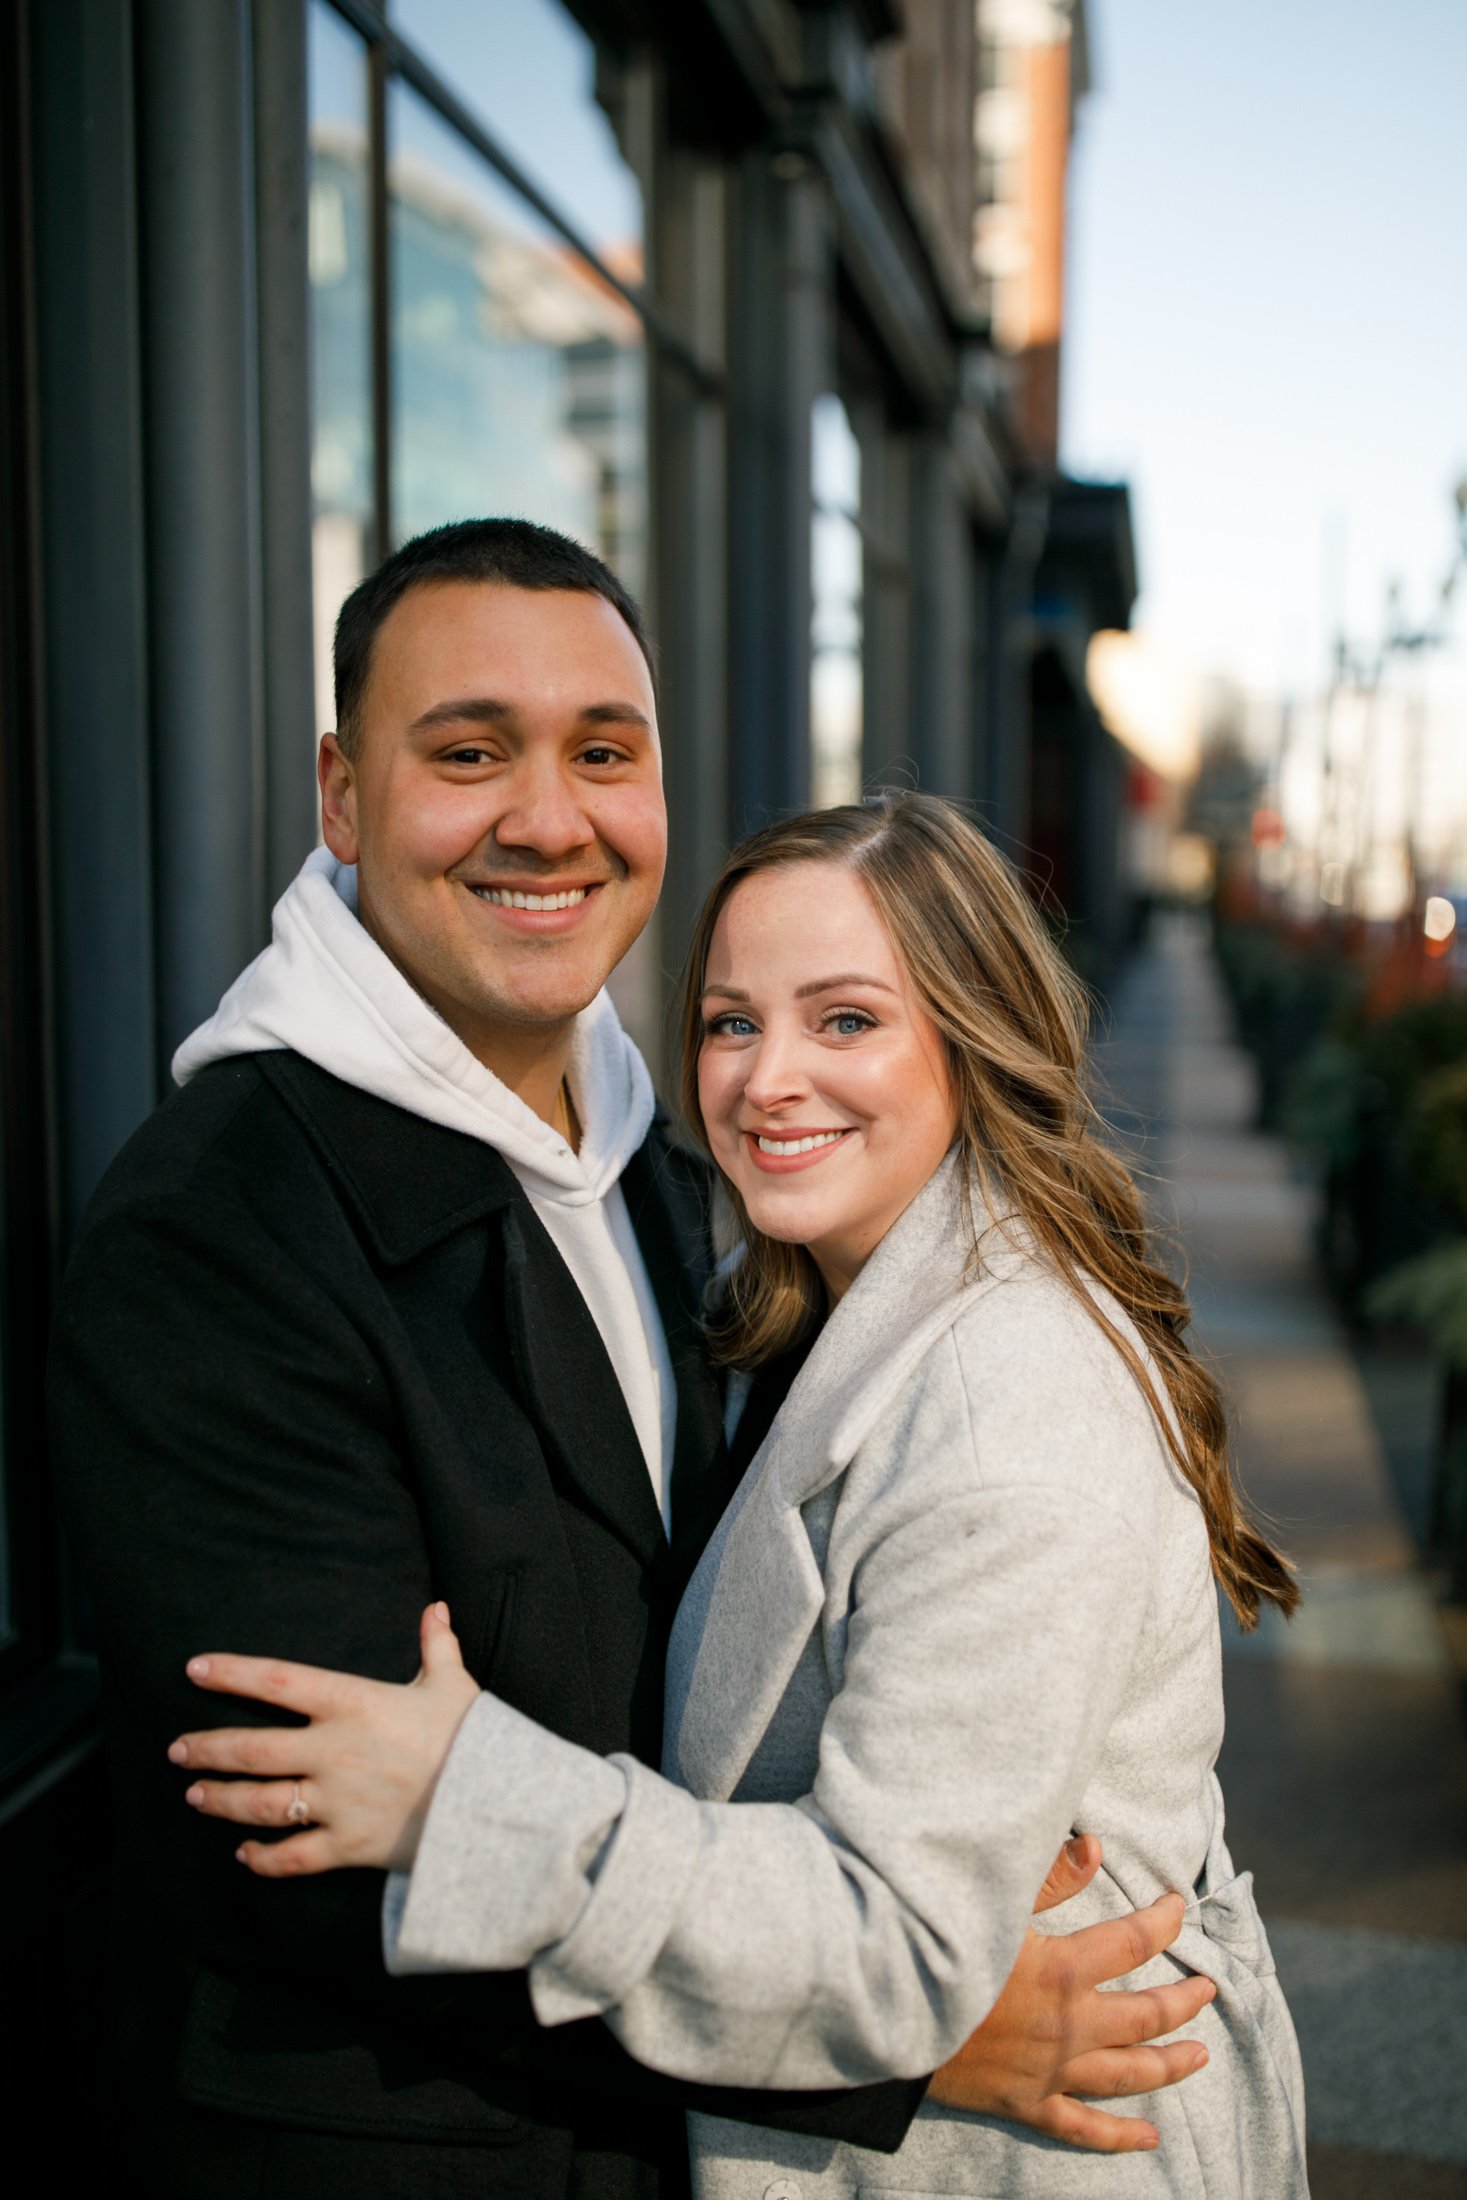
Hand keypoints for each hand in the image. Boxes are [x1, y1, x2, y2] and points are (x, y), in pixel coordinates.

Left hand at [168, 1603, 480, 1876]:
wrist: (495, 1804)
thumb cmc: (473, 1737)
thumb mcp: (453, 1683)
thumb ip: (437, 1646)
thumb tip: (436, 1608)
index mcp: (354, 1704)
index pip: (279, 1681)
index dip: (233, 1673)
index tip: (195, 1669)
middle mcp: (334, 1752)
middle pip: (252, 1750)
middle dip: (208, 1748)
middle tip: (177, 1749)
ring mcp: (336, 1802)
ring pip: (260, 1803)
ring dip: (221, 1800)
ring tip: (195, 1795)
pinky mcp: (348, 1845)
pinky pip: (293, 1856)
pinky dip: (263, 1858)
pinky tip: (244, 1855)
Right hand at [926, 1833, 1215, 2151]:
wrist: (889, 2014)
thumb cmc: (938, 1947)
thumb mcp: (994, 1905)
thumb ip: (1050, 1877)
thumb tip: (1096, 1847)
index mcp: (1063, 1971)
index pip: (1132, 1942)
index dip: (1162, 1922)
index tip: (1179, 1907)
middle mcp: (1069, 2026)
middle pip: (1146, 2016)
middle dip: (1183, 2001)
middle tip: (1208, 1989)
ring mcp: (1051, 2070)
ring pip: (1127, 2074)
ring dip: (1170, 2064)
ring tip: (1200, 2056)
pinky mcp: (1027, 2102)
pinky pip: (1082, 2127)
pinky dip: (1119, 2136)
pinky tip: (1150, 2137)